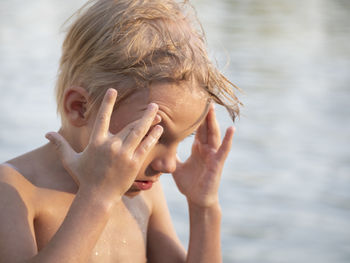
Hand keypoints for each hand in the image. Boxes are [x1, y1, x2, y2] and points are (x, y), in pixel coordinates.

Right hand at [45, 89, 162, 202]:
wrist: (98, 197)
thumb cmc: (84, 178)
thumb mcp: (70, 160)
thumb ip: (60, 145)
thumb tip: (47, 133)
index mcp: (96, 142)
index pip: (102, 118)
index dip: (107, 103)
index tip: (113, 90)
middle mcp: (111, 146)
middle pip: (129, 124)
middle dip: (142, 113)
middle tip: (153, 104)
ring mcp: (124, 154)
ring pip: (139, 133)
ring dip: (149, 120)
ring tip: (157, 111)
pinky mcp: (133, 163)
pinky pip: (145, 146)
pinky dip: (152, 136)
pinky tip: (159, 128)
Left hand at [172, 104, 233, 207]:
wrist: (197, 199)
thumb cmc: (189, 184)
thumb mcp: (177, 167)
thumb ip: (172, 156)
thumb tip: (159, 149)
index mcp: (197, 148)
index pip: (196, 129)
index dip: (194, 117)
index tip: (191, 102)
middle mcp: (206, 149)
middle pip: (205, 127)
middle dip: (204, 113)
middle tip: (202, 97)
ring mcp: (213, 155)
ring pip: (213, 134)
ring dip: (213, 121)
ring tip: (212, 107)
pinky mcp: (218, 163)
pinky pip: (224, 149)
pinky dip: (228, 139)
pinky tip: (231, 128)